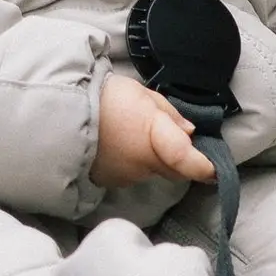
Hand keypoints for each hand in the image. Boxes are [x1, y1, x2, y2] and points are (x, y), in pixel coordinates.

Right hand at [91, 69, 216, 192]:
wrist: (59, 112)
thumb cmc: (104, 96)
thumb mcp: (142, 94)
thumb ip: (170, 115)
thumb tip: (189, 133)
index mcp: (155, 138)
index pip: (190, 162)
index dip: (205, 168)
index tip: (216, 170)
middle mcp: (144, 164)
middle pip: (175, 171)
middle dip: (181, 161)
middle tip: (177, 142)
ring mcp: (126, 176)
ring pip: (153, 172)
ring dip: (154, 160)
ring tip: (135, 134)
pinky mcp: (109, 181)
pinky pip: (132, 174)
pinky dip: (133, 163)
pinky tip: (120, 144)